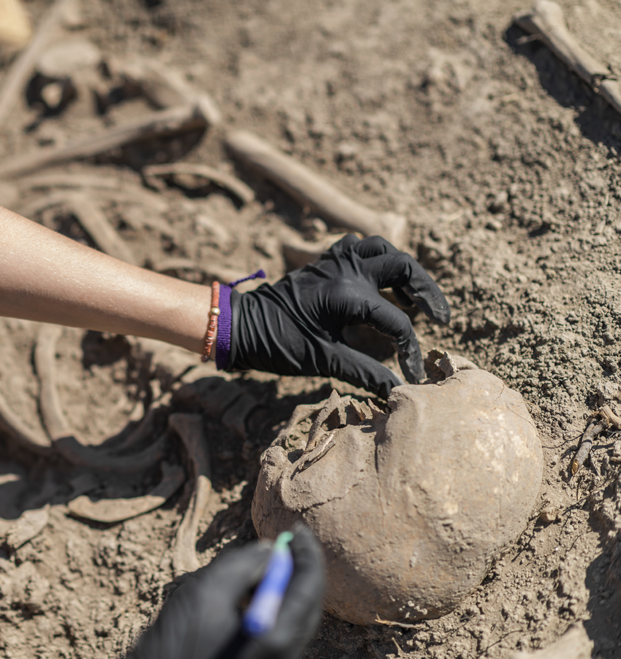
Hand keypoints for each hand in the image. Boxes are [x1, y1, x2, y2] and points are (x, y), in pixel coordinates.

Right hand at [115, 527, 323, 658]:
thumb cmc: (176, 644)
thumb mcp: (206, 591)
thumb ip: (242, 565)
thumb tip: (269, 551)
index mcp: (276, 638)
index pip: (310, 588)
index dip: (306, 553)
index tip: (297, 530)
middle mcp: (284, 658)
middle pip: (305, 605)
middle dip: (296, 570)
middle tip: (283, 543)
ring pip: (290, 618)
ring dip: (279, 587)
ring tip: (254, 567)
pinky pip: (276, 632)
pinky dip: (267, 606)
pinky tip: (242, 595)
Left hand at [228, 234, 449, 398]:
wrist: (240, 326)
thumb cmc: (278, 345)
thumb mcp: (323, 361)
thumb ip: (364, 373)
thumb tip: (398, 391)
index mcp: (348, 296)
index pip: (397, 322)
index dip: (411, 350)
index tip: (414, 374)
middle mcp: (345, 271)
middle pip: (403, 265)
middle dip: (426, 291)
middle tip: (439, 317)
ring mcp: (333, 261)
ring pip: (381, 248)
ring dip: (402, 268)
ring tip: (412, 297)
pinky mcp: (323, 261)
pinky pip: (356, 246)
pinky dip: (374, 258)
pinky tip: (378, 281)